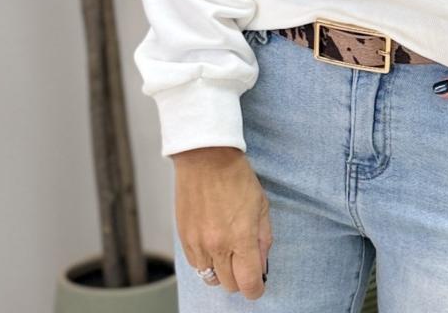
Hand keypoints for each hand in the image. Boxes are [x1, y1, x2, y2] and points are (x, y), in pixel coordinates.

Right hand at [172, 146, 271, 300]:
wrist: (206, 158)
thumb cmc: (236, 176)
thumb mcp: (261, 205)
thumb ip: (263, 239)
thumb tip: (261, 264)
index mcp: (241, 237)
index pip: (249, 283)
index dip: (256, 288)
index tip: (258, 284)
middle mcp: (217, 245)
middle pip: (229, 284)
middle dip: (240, 278)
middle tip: (244, 261)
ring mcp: (198, 243)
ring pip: (210, 278)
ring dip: (221, 271)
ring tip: (228, 250)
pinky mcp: (184, 238)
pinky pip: (195, 264)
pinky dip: (206, 261)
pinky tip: (213, 243)